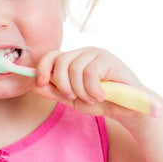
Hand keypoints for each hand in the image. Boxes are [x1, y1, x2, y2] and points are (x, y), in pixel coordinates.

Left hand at [33, 47, 154, 123]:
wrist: (128, 109)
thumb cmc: (101, 102)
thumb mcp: (72, 100)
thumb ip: (54, 92)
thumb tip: (34, 85)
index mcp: (73, 60)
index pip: (51, 56)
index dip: (42, 68)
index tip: (41, 83)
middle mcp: (84, 53)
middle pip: (61, 61)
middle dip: (62, 84)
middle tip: (74, 97)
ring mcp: (97, 54)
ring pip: (75, 68)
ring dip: (81, 90)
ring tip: (92, 98)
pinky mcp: (109, 59)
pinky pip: (90, 73)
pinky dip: (92, 90)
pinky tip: (101, 96)